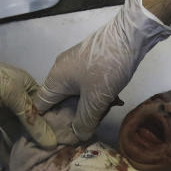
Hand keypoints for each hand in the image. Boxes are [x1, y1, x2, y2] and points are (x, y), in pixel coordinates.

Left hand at [0, 46, 56, 161]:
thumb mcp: (12, 93)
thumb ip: (31, 118)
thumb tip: (51, 143)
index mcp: (28, 89)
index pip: (48, 110)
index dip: (58, 126)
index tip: (70, 145)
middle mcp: (17, 103)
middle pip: (34, 126)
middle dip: (43, 143)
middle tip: (56, 163)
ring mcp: (1, 116)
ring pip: (17, 136)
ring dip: (25, 151)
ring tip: (38, 170)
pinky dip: (6, 155)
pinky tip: (16, 169)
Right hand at [35, 0, 170, 139]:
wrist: (130, 35)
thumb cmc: (107, 68)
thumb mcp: (96, 100)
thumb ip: (84, 121)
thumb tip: (78, 135)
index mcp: (54, 79)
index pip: (41, 106)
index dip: (49, 123)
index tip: (61, 135)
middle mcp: (60, 70)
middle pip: (60, 101)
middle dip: (75, 115)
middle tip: (90, 125)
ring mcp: (74, 64)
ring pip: (76, 93)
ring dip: (88, 105)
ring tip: (106, 111)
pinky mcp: (88, 61)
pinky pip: (86, 84)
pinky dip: (95, 94)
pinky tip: (112, 99)